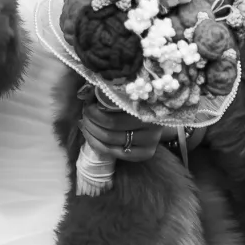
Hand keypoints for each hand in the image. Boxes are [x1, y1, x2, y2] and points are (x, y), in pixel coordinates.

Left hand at [80, 102, 206, 161]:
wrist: (160, 115)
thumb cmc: (138, 99)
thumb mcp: (126, 91)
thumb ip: (109, 90)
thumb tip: (84, 93)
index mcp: (147, 105)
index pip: (113, 112)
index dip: (95, 110)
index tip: (87, 103)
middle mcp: (151, 126)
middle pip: (110, 128)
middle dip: (91, 120)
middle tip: (84, 113)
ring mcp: (150, 142)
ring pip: (110, 142)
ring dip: (91, 132)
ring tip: (85, 123)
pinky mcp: (146, 154)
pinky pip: (115, 153)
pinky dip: (98, 145)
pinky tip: (91, 136)